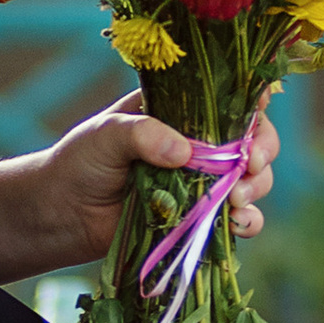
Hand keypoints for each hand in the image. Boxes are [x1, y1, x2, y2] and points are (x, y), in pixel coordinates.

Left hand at [32, 89, 280, 270]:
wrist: (61, 214)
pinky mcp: (199, 218)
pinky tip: (239, 224)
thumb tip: (184, 152)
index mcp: (181, 111)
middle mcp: (200, 144)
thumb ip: (142, 134)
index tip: (260, 108)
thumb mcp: (106, 135)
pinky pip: (239, 219)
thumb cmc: (80, 162)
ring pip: (252, 179)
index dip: (253, 101)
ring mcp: (203, 182)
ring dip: (256, 187)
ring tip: (236, 199)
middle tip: (251, 164)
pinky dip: (248, 222)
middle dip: (262, 150)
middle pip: (253, 139)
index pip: (230, 98)